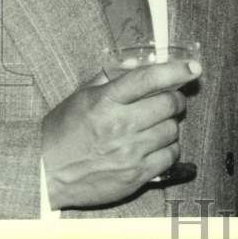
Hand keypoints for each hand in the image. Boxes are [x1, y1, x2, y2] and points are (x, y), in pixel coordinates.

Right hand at [41, 59, 200, 208]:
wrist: (44, 175)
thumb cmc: (62, 133)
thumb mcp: (81, 97)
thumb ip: (111, 77)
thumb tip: (139, 63)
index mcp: (106, 101)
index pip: (150, 78)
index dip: (177, 70)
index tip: (193, 68)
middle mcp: (120, 125)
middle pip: (169, 104)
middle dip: (174, 99)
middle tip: (169, 100)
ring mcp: (129, 152)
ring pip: (172, 130)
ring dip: (168, 125)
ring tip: (154, 126)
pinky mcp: (136, 175)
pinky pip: (170, 156)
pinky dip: (167, 149)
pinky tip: (153, 146)